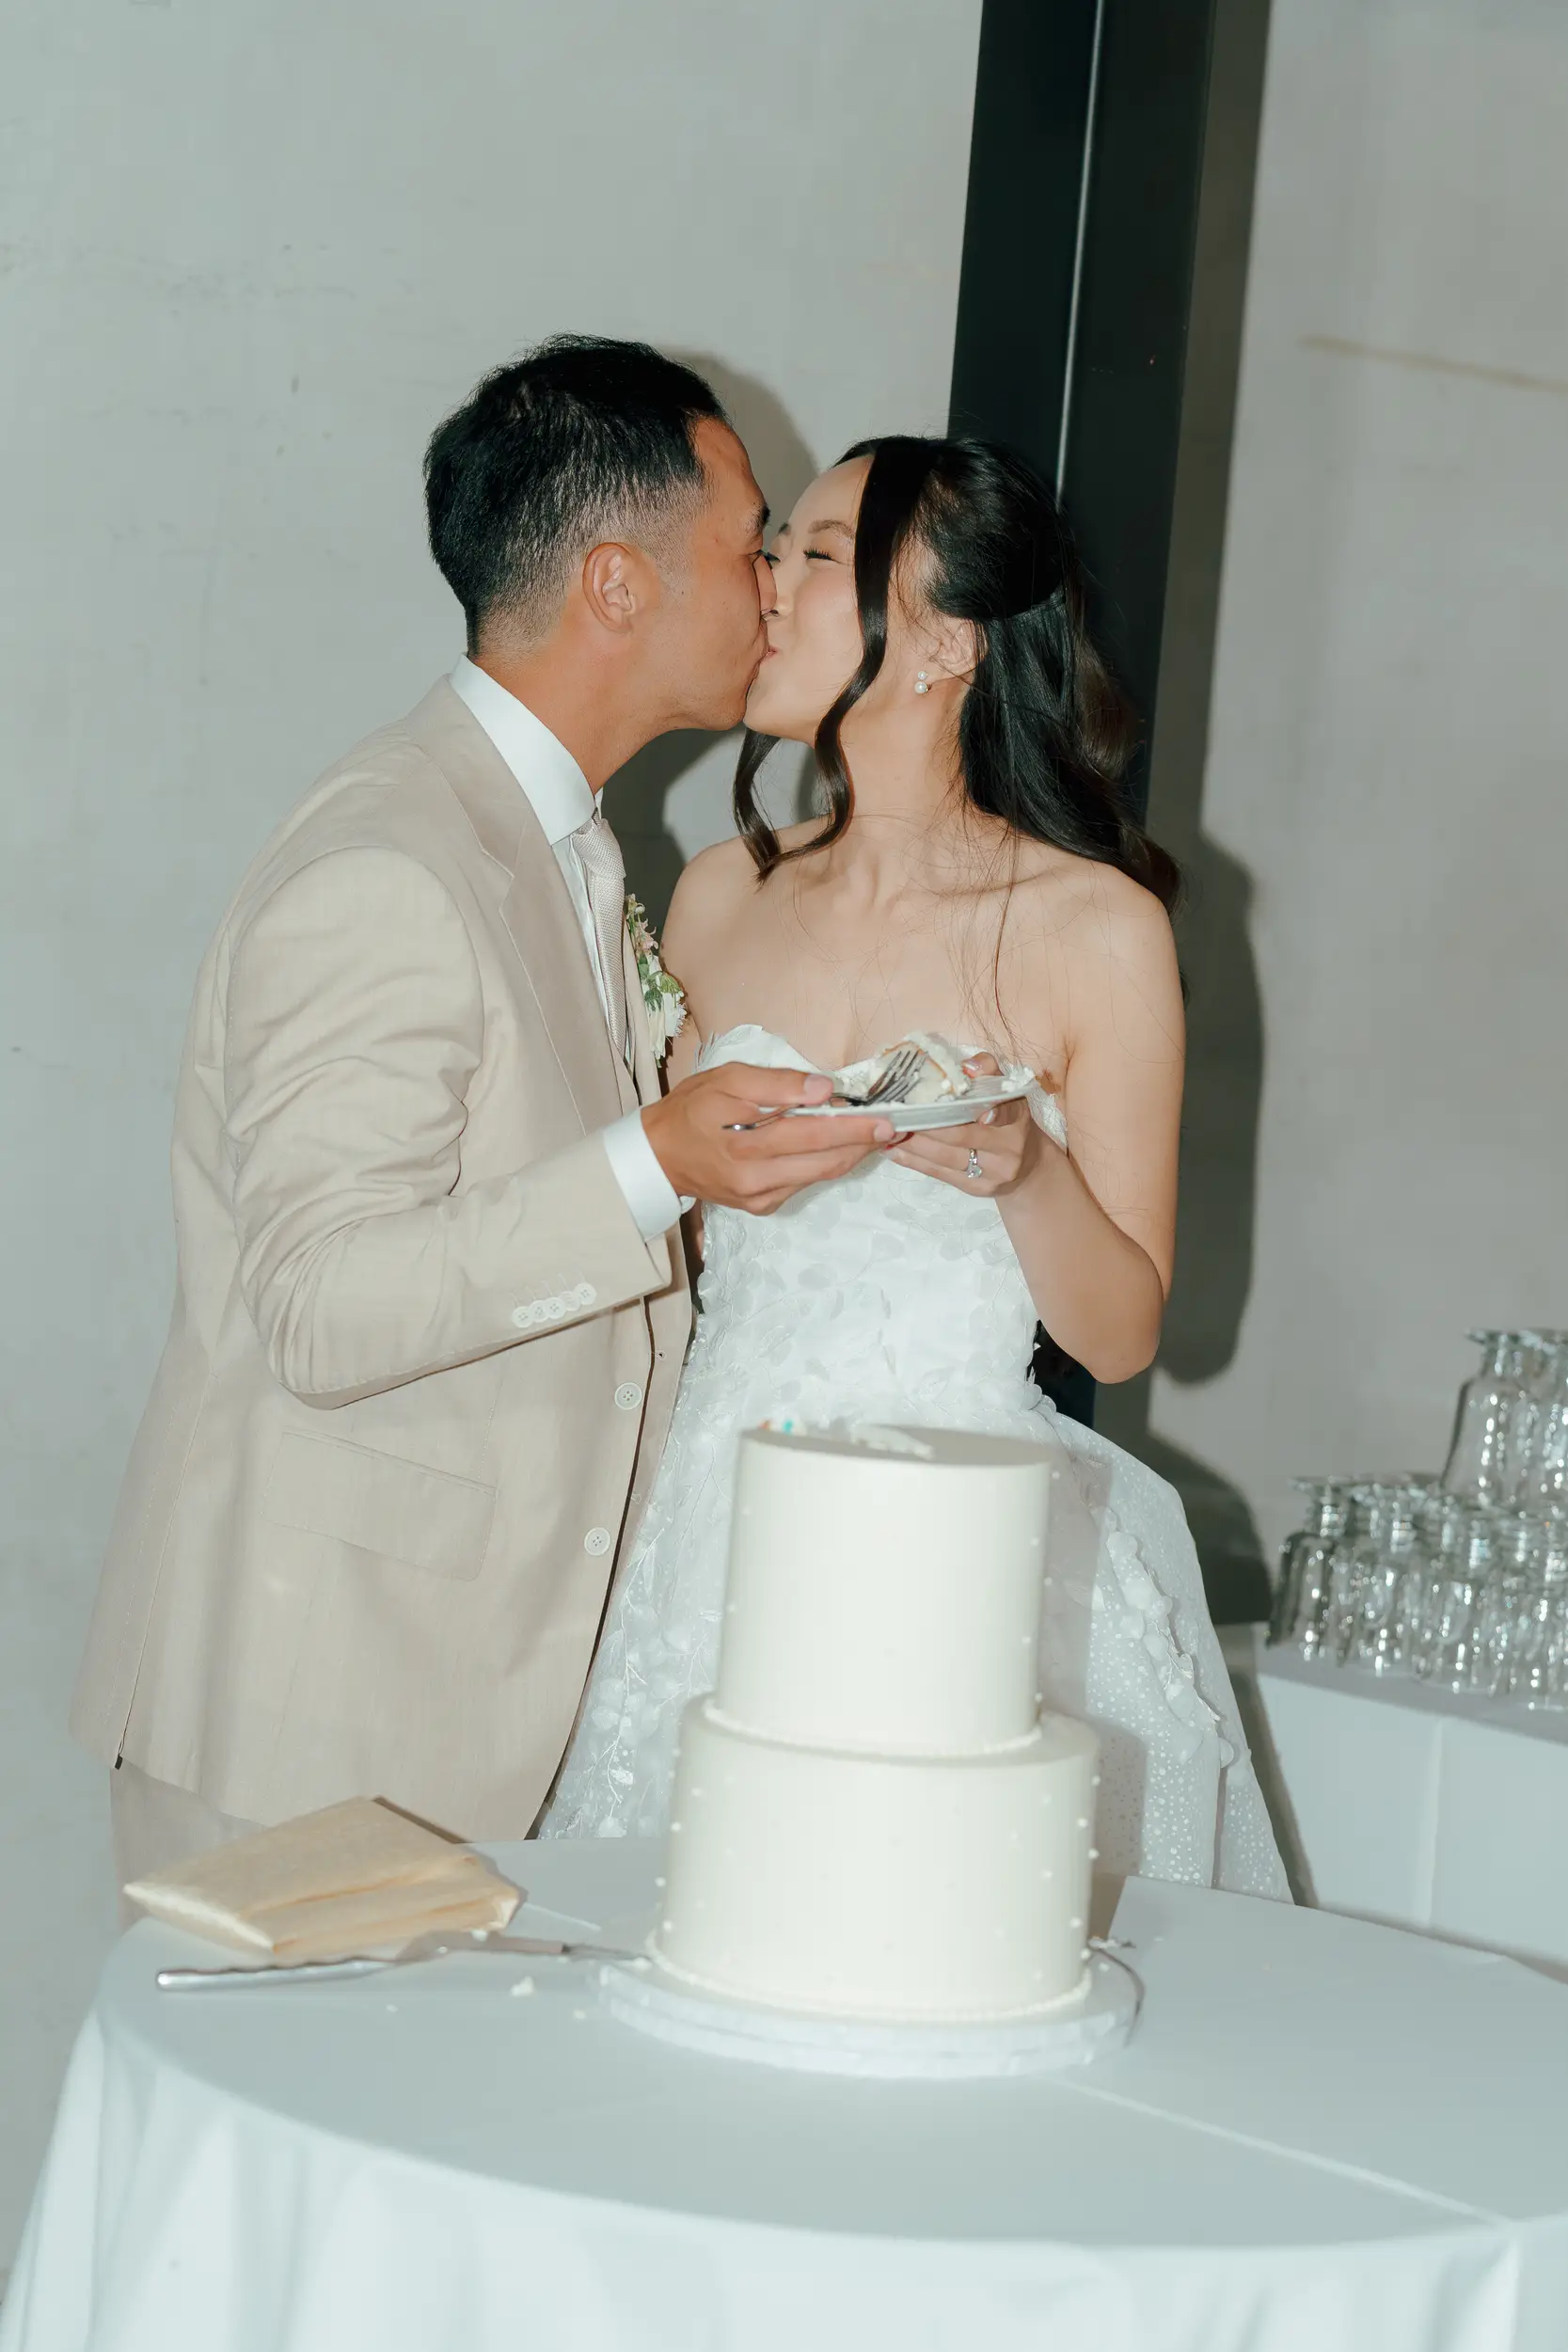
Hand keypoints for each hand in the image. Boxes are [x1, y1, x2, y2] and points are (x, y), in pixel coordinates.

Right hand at [642, 1062, 894, 1214]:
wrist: (659, 1156)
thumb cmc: (692, 1109)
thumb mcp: (726, 1080)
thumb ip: (776, 1084)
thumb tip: (823, 1089)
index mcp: (746, 1145)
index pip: (812, 1135)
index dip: (852, 1129)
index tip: (883, 1120)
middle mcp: (756, 1179)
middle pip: (824, 1163)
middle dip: (861, 1144)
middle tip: (890, 1126)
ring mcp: (760, 1198)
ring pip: (818, 1176)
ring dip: (848, 1154)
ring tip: (870, 1133)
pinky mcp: (762, 1207)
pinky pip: (803, 1184)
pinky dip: (823, 1164)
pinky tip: (833, 1146)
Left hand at [887, 1054, 1039, 1197]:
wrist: (1029, 1169)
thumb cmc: (1009, 1123)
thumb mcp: (1007, 1095)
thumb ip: (988, 1073)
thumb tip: (966, 1066)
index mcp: (1017, 1117)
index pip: (1006, 1111)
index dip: (989, 1111)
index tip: (968, 1108)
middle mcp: (1009, 1147)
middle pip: (962, 1136)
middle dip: (927, 1123)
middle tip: (898, 1113)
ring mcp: (993, 1172)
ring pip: (946, 1156)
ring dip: (913, 1143)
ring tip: (890, 1131)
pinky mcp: (976, 1188)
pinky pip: (940, 1173)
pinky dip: (914, 1161)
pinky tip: (894, 1151)